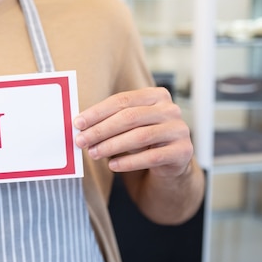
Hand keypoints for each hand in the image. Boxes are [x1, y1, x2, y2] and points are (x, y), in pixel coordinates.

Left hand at [74, 87, 193, 177]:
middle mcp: (170, 109)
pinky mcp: (183, 151)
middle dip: (101, 130)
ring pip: (139, 137)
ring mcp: (179, 130)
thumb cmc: (144, 138)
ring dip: (111, 146)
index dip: (97, 112)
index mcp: (156, 95)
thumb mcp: (129, 125)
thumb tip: (80, 126)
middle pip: (129, 117)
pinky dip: (128, 162)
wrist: (172, 160)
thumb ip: (109, 121)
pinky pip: (151, 157)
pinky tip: (112, 165)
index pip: (121, 100)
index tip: (78, 123)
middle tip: (81, 141)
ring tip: (93, 153)